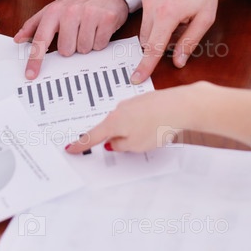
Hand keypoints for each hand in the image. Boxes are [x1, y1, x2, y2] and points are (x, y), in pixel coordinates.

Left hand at [14, 0, 128, 79]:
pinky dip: (99, 41)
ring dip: (86, 44)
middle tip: (76, 33)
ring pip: (83, 49)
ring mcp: (89, 14)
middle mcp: (70, 11)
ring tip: (88, 29)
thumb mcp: (54, 9)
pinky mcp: (106, 19)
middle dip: (72, 46)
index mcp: (54, 10)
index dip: (35, 59)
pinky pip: (99, 45)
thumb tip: (18, 39)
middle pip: (66, 50)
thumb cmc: (78, 2)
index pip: (41, 39)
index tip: (30, 74)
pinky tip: (98, 29)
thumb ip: (35, 24)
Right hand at [66, 83, 250, 154]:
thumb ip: (120, 146)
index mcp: (113, 122)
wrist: (180, 106)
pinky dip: (142, 124)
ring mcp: (133, 103)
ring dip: (131, 132)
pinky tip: (154, 128)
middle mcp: (120, 110)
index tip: (70, 148)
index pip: (92, 136)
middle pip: (110, 128)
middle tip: (120, 148)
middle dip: (114, 139)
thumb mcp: (135, 146)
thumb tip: (114, 142)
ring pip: (125, 122)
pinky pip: (137, 116)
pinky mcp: (145, 101)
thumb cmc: (158, 124)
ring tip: (148, 138)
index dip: (80, 144)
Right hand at [132, 0, 238, 83]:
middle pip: (147, 38)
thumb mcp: (204, 20)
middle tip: (180, 32)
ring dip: (158, 28)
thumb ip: (189, 43)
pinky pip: (146, 11)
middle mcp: (153, 4)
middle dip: (160, 42)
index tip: (136, 77)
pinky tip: (172, 3)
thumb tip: (177, 62)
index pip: (153, 47)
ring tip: (178, 15)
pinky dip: (156, 15)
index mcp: (168, 14)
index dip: (145, 65)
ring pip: (145, 26)